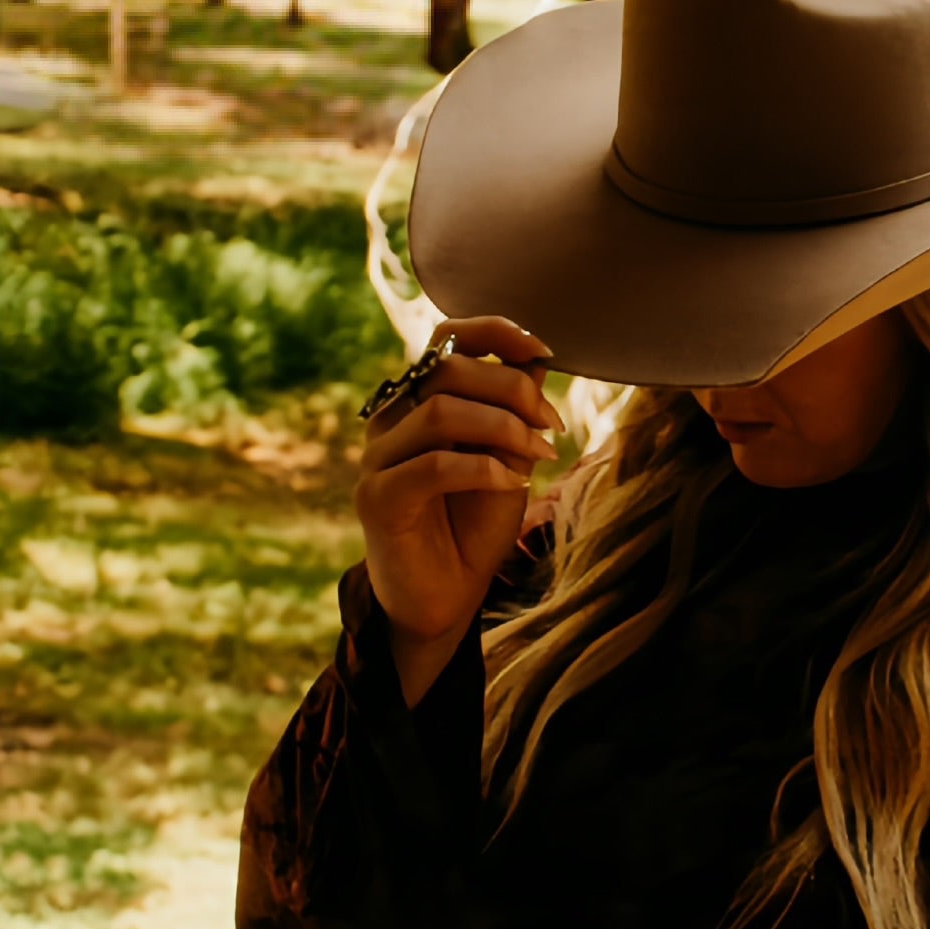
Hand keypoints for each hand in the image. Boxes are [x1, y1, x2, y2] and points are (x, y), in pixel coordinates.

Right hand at [356, 315, 558, 699]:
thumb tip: (538, 357)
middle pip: (449, 370)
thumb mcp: (506, 458)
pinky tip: (515, 481)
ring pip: (440, 412)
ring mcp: (378, 457)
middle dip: (513, 390)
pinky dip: (484, 468)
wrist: (446, 598)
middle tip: (553, 425)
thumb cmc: (474, 525)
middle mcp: (392, 419)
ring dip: (504, 427)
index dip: (493, 331)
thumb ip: (513, 411)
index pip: (446, 338)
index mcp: (421, 400)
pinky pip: (433, 465)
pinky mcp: (376, 497)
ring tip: (541, 454)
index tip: (542, 349)